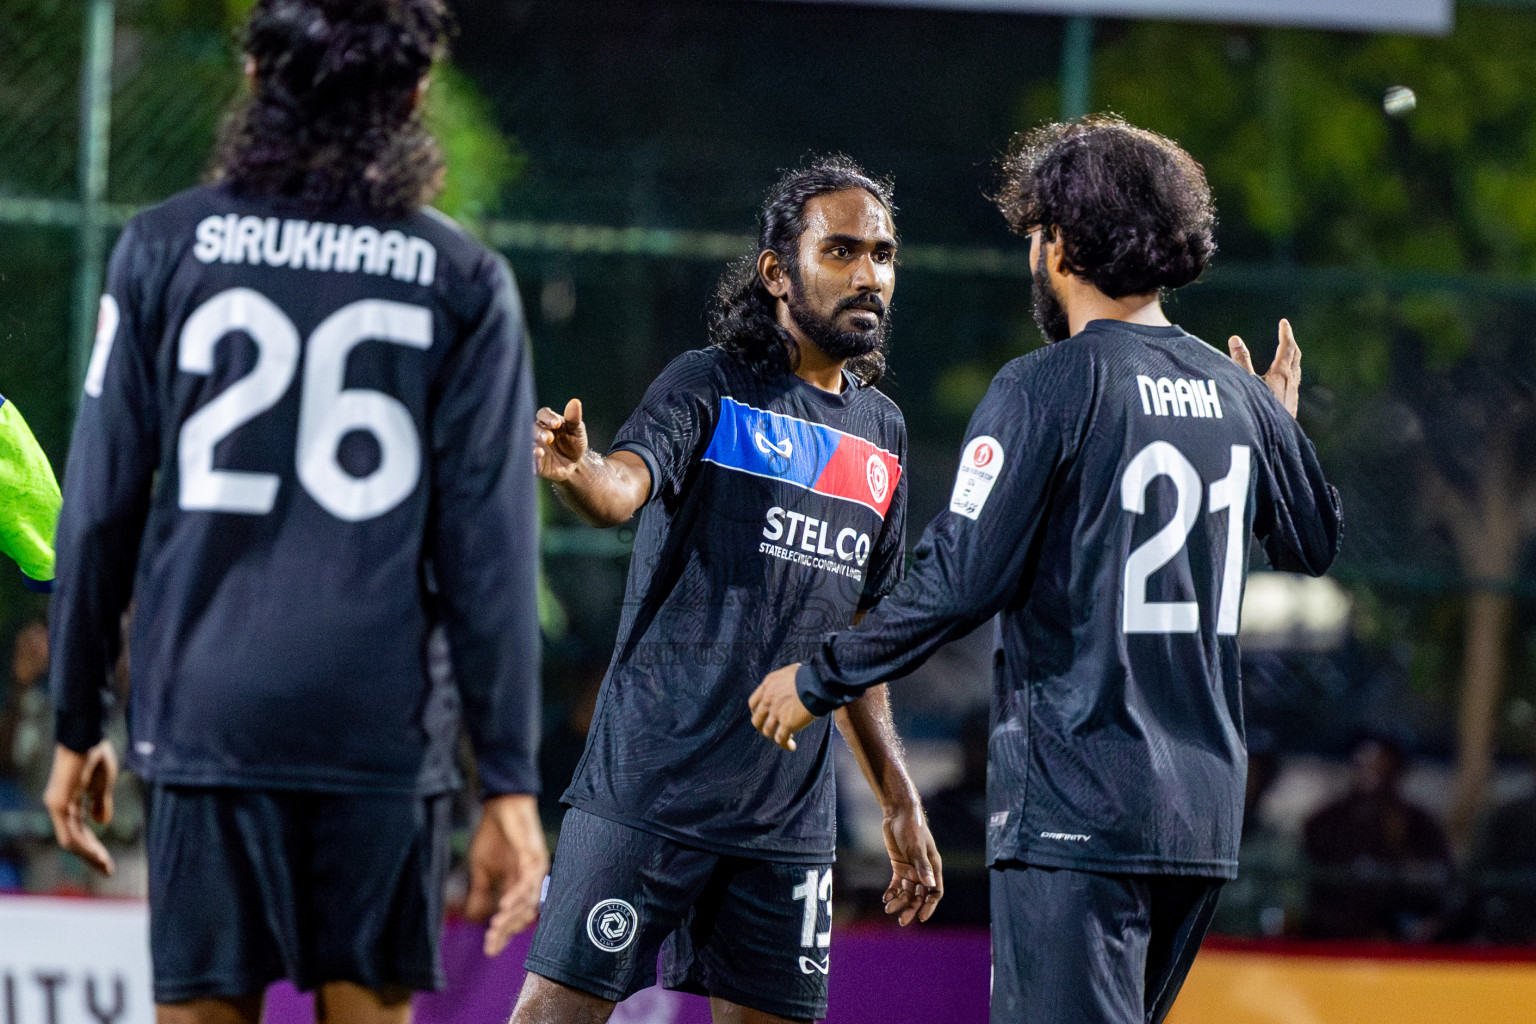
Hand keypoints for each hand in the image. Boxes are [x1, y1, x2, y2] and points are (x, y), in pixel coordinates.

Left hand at [42, 741, 117, 875]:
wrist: (87, 735)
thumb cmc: (96, 753)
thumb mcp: (103, 783)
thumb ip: (101, 802)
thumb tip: (102, 822)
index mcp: (69, 800)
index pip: (79, 830)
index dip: (94, 846)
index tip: (107, 861)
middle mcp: (59, 805)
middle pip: (74, 839)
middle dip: (92, 856)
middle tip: (108, 870)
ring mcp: (57, 805)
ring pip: (71, 840)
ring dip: (89, 855)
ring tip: (106, 866)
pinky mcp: (58, 804)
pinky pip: (70, 833)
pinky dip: (84, 846)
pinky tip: (97, 854)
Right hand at [464, 793, 549, 956]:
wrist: (500, 806)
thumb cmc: (492, 835)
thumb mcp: (481, 869)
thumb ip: (481, 893)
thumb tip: (473, 917)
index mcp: (517, 887)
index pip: (512, 917)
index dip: (502, 934)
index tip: (489, 950)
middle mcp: (530, 883)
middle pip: (523, 915)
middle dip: (506, 931)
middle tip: (490, 943)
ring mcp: (535, 871)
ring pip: (529, 903)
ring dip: (511, 917)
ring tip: (495, 927)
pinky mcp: (537, 858)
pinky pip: (530, 883)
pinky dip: (517, 895)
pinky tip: (504, 905)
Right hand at [533, 399, 589, 481]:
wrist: (575, 465)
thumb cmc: (574, 444)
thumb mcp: (577, 431)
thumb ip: (574, 418)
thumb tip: (575, 402)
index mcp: (548, 421)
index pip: (543, 414)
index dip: (548, 417)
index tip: (557, 423)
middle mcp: (538, 432)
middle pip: (533, 428)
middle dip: (540, 433)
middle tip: (549, 438)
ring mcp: (535, 446)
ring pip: (528, 444)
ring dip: (532, 447)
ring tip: (539, 451)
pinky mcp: (535, 462)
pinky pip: (530, 462)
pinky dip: (532, 462)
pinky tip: (535, 463)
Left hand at [749, 664, 815, 750]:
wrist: (820, 682)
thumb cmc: (812, 675)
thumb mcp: (791, 672)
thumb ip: (785, 680)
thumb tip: (790, 684)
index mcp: (768, 685)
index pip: (753, 703)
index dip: (757, 713)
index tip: (765, 717)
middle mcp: (768, 699)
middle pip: (757, 720)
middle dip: (763, 727)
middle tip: (773, 730)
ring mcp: (776, 712)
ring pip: (767, 731)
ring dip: (775, 737)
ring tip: (787, 739)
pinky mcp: (787, 723)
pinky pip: (781, 739)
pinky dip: (785, 744)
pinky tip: (791, 746)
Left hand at [881, 802, 942, 925]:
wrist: (898, 813)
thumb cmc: (912, 828)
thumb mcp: (916, 847)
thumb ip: (923, 866)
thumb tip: (931, 886)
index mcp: (933, 867)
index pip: (935, 893)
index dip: (930, 906)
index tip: (922, 918)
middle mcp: (923, 871)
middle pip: (919, 896)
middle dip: (912, 909)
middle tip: (901, 921)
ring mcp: (911, 869)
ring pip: (907, 892)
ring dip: (899, 901)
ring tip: (888, 909)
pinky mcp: (899, 866)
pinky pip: (897, 884)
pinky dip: (892, 892)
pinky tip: (885, 898)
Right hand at [1228, 319, 1300, 418]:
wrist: (1271, 440)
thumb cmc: (1256, 410)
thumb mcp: (1244, 382)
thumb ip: (1240, 360)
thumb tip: (1235, 339)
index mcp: (1281, 374)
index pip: (1287, 347)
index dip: (1285, 333)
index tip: (1283, 322)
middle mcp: (1291, 383)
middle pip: (1296, 357)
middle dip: (1290, 344)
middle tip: (1285, 335)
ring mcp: (1293, 396)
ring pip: (1296, 371)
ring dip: (1291, 360)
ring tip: (1286, 355)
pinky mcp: (1291, 407)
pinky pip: (1294, 384)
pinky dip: (1290, 374)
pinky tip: (1283, 382)